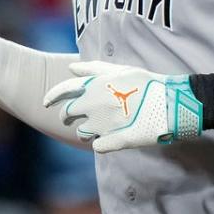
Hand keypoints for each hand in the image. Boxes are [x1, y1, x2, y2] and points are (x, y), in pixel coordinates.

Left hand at [42, 61, 201, 152]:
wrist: (168, 103)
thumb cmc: (146, 83)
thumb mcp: (119, 69)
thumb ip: (93, 68)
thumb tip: (71, 67)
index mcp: (94, 85)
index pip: (64, 91)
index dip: (51, 96)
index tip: (44, 102)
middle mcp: (93, 105)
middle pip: (67, 113)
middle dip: (67, 115)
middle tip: (73, 116)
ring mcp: (102, 125)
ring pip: (81, 131)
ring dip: (85, 129)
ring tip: (100, 124)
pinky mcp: (113, 141)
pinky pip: (96, 145)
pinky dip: (98, 142)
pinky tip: (108, 137)